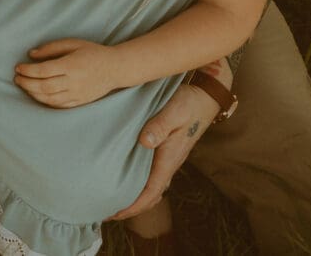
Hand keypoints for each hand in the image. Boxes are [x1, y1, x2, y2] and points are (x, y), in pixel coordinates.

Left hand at [14, 38, 119, 106]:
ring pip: (49, 98)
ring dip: (33, 93)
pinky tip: (36, 95)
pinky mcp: (79, 102)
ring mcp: (77, 94)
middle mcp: (74, 82)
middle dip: (27, 83)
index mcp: (71, 65)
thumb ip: (51, 48)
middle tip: (17, 78)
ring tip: (24, 86)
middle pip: (44, 86)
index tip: (18, 67)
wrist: (115, 68)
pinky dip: (44, 101)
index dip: (28, 70)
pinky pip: (58, 105)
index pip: (44, 71)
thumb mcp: (73, 43)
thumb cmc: (92, 53)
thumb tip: (31, 54)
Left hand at [107, 82, 219, 219]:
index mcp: (169, 158)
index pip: (151, 191)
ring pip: (150, 186)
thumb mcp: (173, 111)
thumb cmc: (188, 103)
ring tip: (111, 199)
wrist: (204, 96)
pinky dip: (138, 183)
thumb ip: (159, 126)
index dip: (134, 205)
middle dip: (130, 207)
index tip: (115, 213)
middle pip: (149, 195)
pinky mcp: (164, 151)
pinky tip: (123, 179)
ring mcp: (167, 159)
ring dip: (133, 196)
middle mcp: (169, 163)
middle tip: (105, 211)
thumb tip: (144, 142)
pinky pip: (150, 175)